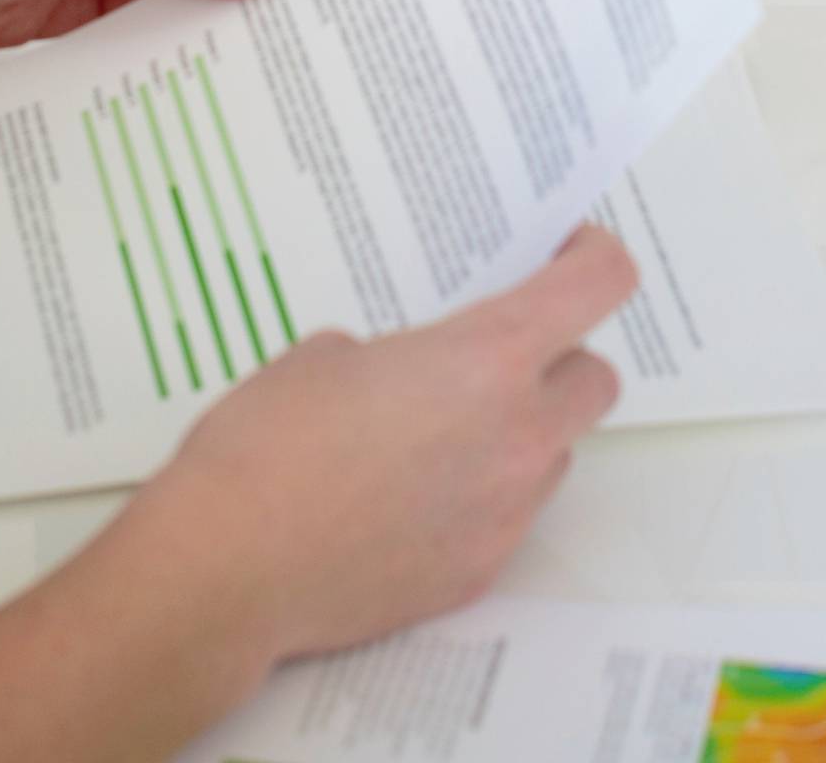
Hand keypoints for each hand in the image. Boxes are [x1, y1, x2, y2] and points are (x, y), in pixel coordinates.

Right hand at [118, 225, 637, 665]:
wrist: (226, 570)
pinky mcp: (478, 572)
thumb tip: (398, 378)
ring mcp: (505, 512)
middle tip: (499, 355)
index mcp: (486, 358)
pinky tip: (400, 502)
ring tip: (433, 437)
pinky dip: (474, 500)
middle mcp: (518, 436)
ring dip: (517, 435)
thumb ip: (394, 355)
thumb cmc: (263, 447)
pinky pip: (504, 518)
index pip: (598, 287)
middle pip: (595, 380)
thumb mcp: (321, 355)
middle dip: (560, 360)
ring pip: (552, 455)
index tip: (570, 252)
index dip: (594, 259)